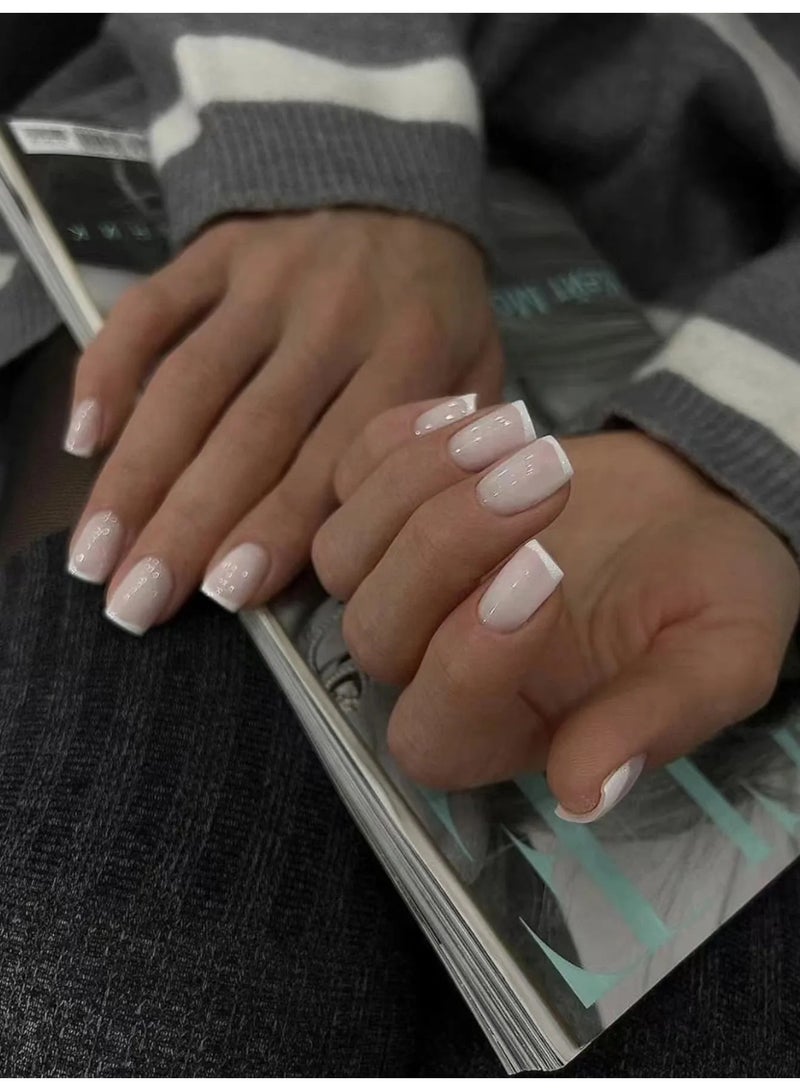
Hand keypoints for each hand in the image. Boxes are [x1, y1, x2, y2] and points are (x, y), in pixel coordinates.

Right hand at [65, 210, 501, 634]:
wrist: (401, 192)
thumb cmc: (438, 310)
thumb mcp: (478, 371)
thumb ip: (445, 452)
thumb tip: (386, 547)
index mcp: (413, 350)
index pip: (335, 454)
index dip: (278, 526)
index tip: (226, 594)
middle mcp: (334, 312)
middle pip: (250, 431)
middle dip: (188, 522)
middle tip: (138, 600)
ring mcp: (266, 276)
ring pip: (189, 382)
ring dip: (136, 470)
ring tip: (98, 551)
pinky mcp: (216, 250)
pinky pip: (150, 309)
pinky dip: (109, 368)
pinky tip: (83, 438)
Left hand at [312, 401, 799, 821]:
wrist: (693, 503)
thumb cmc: (709, 591)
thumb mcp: (719, 659)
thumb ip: (656, 721)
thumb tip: (585, 796)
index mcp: (504, 728)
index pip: (437, 734)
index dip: (469, 665)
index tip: (548, 570)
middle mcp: (431, 665)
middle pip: (376, 635)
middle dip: (449, 548)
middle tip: (548, 475)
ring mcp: (398, 581)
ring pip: (343, 553)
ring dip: (418, 484)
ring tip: (519, 431)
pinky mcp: (390, 505)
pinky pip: (348, 475)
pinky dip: (395, 439)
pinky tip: (475, 411)